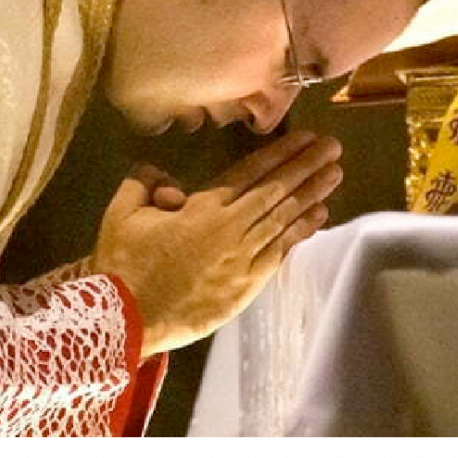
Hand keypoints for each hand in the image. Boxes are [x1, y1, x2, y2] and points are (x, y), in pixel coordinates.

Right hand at [92, 131, 342, 355]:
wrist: (126, 320)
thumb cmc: (123, 265)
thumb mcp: (122, 213)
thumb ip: (144, 182)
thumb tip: (163, 176)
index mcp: (202, 207)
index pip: (249, 172)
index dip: (280, 153)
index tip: (305, 137)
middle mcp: (230, 228)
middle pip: (275, 191)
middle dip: (306, 166)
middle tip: (333, 147)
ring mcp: (242, 259)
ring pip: (283, 219)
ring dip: (312, 194)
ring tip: (335, 174)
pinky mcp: (246, 286)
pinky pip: (280, 252)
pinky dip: (300, 232)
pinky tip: (319, 215)